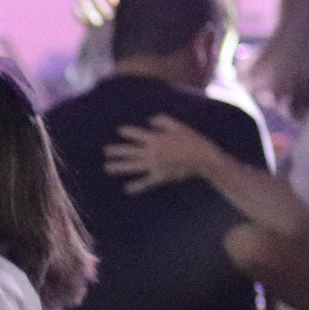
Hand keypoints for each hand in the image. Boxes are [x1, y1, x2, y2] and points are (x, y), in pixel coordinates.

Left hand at [105, 115, 219, 193]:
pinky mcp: (160, 176)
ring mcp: (154, 165)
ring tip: (107, 168)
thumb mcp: (179, 126)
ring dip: (119, 167)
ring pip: (133, 166)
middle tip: (105, 151)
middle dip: (116, 151)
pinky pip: (146, 182)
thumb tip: (150, 119)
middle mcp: (151, 152)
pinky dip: (136, 187)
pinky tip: (126, 189)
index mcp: (155, 139)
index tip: (120, 130)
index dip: (127, 132)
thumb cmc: (192, 140)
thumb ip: (163, 121)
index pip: (137, 134)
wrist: (203, 158)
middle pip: (130, 151)